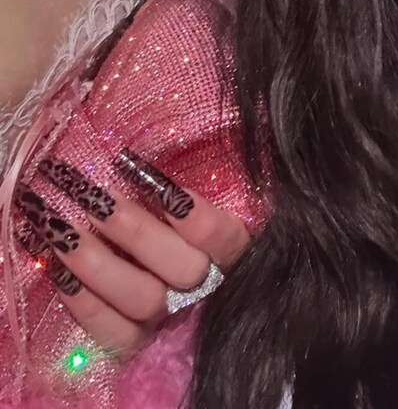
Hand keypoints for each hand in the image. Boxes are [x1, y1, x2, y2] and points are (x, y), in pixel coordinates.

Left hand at [16, 153, 249, 353]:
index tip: (154, 180)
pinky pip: (111, 330)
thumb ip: (183, 191)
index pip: (221, 236)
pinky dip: (83, 299)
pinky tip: (55, 263)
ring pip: (141, 298)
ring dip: (97, 259)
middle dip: (133, 229)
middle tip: (93, 193)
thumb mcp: (197, 208)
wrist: (178, 304)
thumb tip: (140, 158)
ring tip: (58, 222)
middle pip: (180, 268)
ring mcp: (171, 323)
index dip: (193, 211)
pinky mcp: (138, 346)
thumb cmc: (185, 233)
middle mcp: (207, 293)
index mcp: (234, 256)